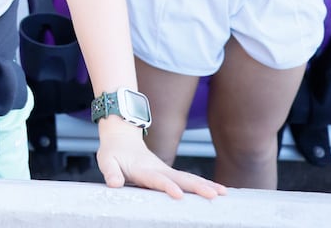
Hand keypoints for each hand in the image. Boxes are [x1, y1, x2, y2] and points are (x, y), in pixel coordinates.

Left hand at [96, 120, 225, 199]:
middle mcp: (158, 169)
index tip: (179, 194)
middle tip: (214, 195)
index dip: (167, 186)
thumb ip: (110, 172)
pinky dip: (204, 184)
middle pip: (180, 178)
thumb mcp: (106, 160)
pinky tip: (219, 191)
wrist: (121, 136)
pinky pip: (189, 179)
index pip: (157, 179)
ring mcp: (166, 170)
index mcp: (143, 169)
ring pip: (188, 177)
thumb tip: (114, 184)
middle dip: (197, 187)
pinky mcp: (170, 173)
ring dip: (205, 185)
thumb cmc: (113, 152)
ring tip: (223, 193)